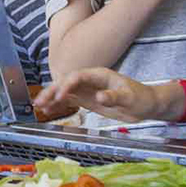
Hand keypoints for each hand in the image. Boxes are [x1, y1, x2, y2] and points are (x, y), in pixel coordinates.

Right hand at [35, 68, 169, 122]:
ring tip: (39, 106)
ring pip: (65, 91)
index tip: (60, 97)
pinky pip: (70, 101)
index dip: (67, 85)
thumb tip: (99, 97)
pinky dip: (59, 105)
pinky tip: (49, 111)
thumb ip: (114, 97)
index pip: (78, 76)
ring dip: (52, 98)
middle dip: (52, 91)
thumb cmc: (141, 98)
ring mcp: (88, 90)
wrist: (147, 105)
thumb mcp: (130, 98)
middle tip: (40, 101)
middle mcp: (90, 80)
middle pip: (66, 82)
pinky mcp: (88, 100)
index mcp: (99, 75)